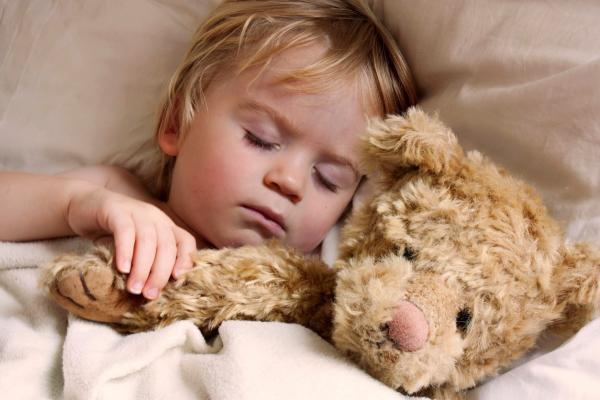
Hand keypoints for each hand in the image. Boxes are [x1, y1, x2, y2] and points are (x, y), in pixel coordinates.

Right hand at [66, 184, 195, 298]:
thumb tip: (155, 293)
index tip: (178, 279)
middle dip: (160, 273)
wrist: (82, 206)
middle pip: (166, 245)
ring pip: (147, 240)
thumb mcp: (135, 247)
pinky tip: (123, 268)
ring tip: (134, 288)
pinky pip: (125, 230)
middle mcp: (156, 217)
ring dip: (143, 267)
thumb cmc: (112, 233)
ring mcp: (137, 210)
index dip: (186, 259)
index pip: (186, 241)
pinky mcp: (115, 210)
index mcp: (165, 226)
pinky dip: (126, 251)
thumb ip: (148, 262)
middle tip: (150, 294)